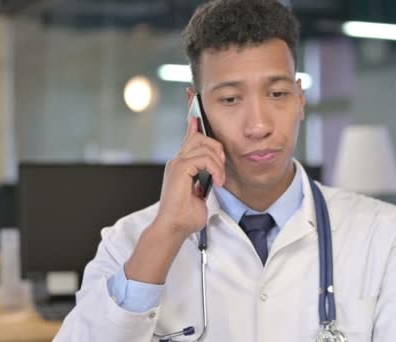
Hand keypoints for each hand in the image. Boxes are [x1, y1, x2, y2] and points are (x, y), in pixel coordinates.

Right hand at [155, 116, 225, 236]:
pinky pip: (204, 158)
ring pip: (204, 145)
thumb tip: (215, 174)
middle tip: (221, 170)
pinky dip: (215, 169)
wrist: (174, 228)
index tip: (195, 108)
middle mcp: (177, 161)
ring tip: (219, 179)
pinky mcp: (180, 169)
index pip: (189, 136)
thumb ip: (206, 178)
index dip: (192, 121)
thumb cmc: (186, 215)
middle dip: (217, 148)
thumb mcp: (201, 192)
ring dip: (218, 162)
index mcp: (181, 164)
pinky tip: (216, 182)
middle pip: (200, 136)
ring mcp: (177, 163)